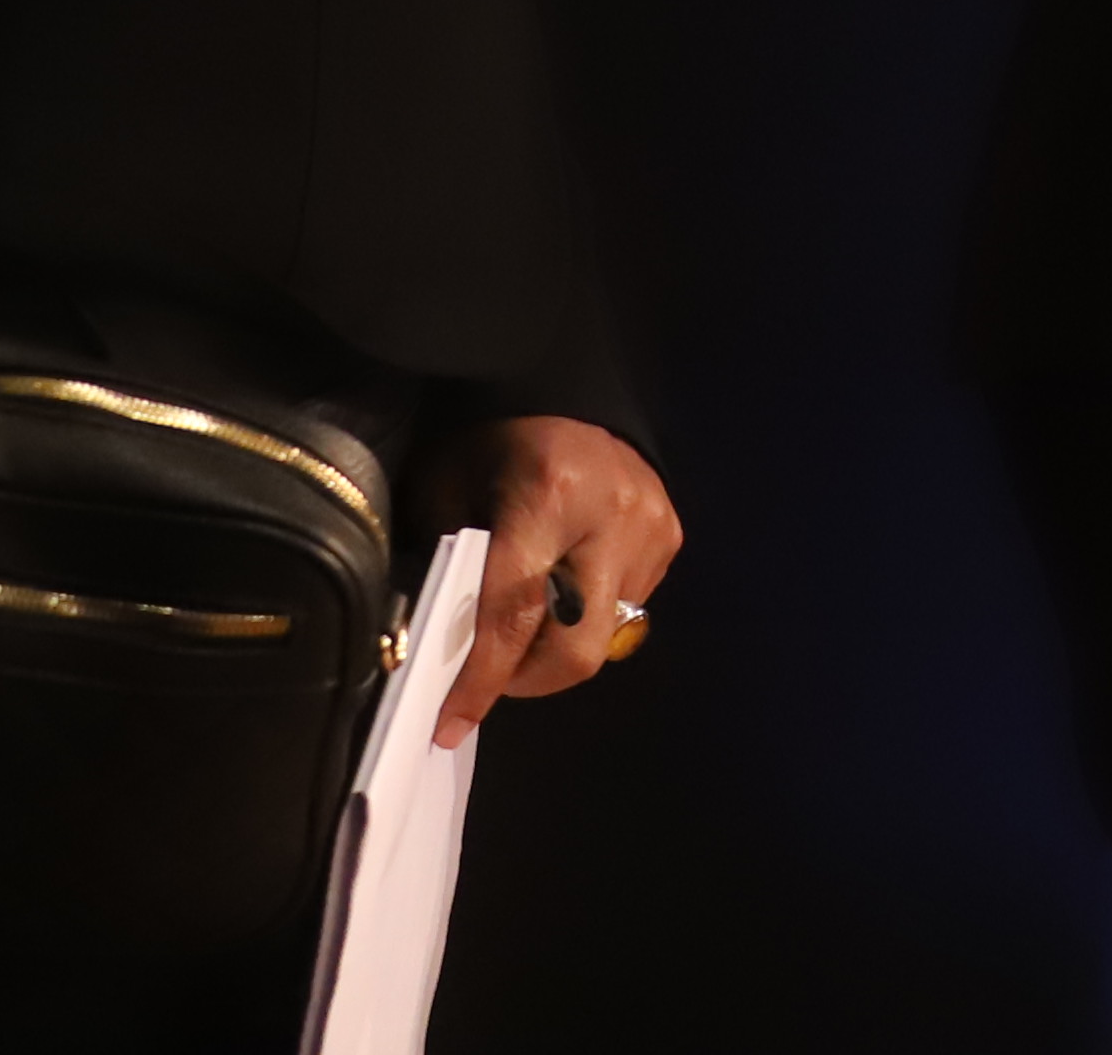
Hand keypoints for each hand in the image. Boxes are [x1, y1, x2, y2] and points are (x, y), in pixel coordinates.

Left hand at [434, 413, 678, 747]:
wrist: (562, 386)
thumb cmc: (491, 441)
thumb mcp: (446, 490)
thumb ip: (450, 568)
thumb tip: (441, 652)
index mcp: (547, 495)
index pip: (514, 613)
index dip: (481, 679)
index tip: (450, 724)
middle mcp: (611, 516)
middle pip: (577, 648)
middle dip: (528, 679)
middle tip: (494, 674)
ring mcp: (651, 527)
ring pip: (604, 636)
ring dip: (557, 646)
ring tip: (526, 618)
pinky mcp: (670, 536)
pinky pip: (627, 607)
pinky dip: (587, 614)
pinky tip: (566, 582)